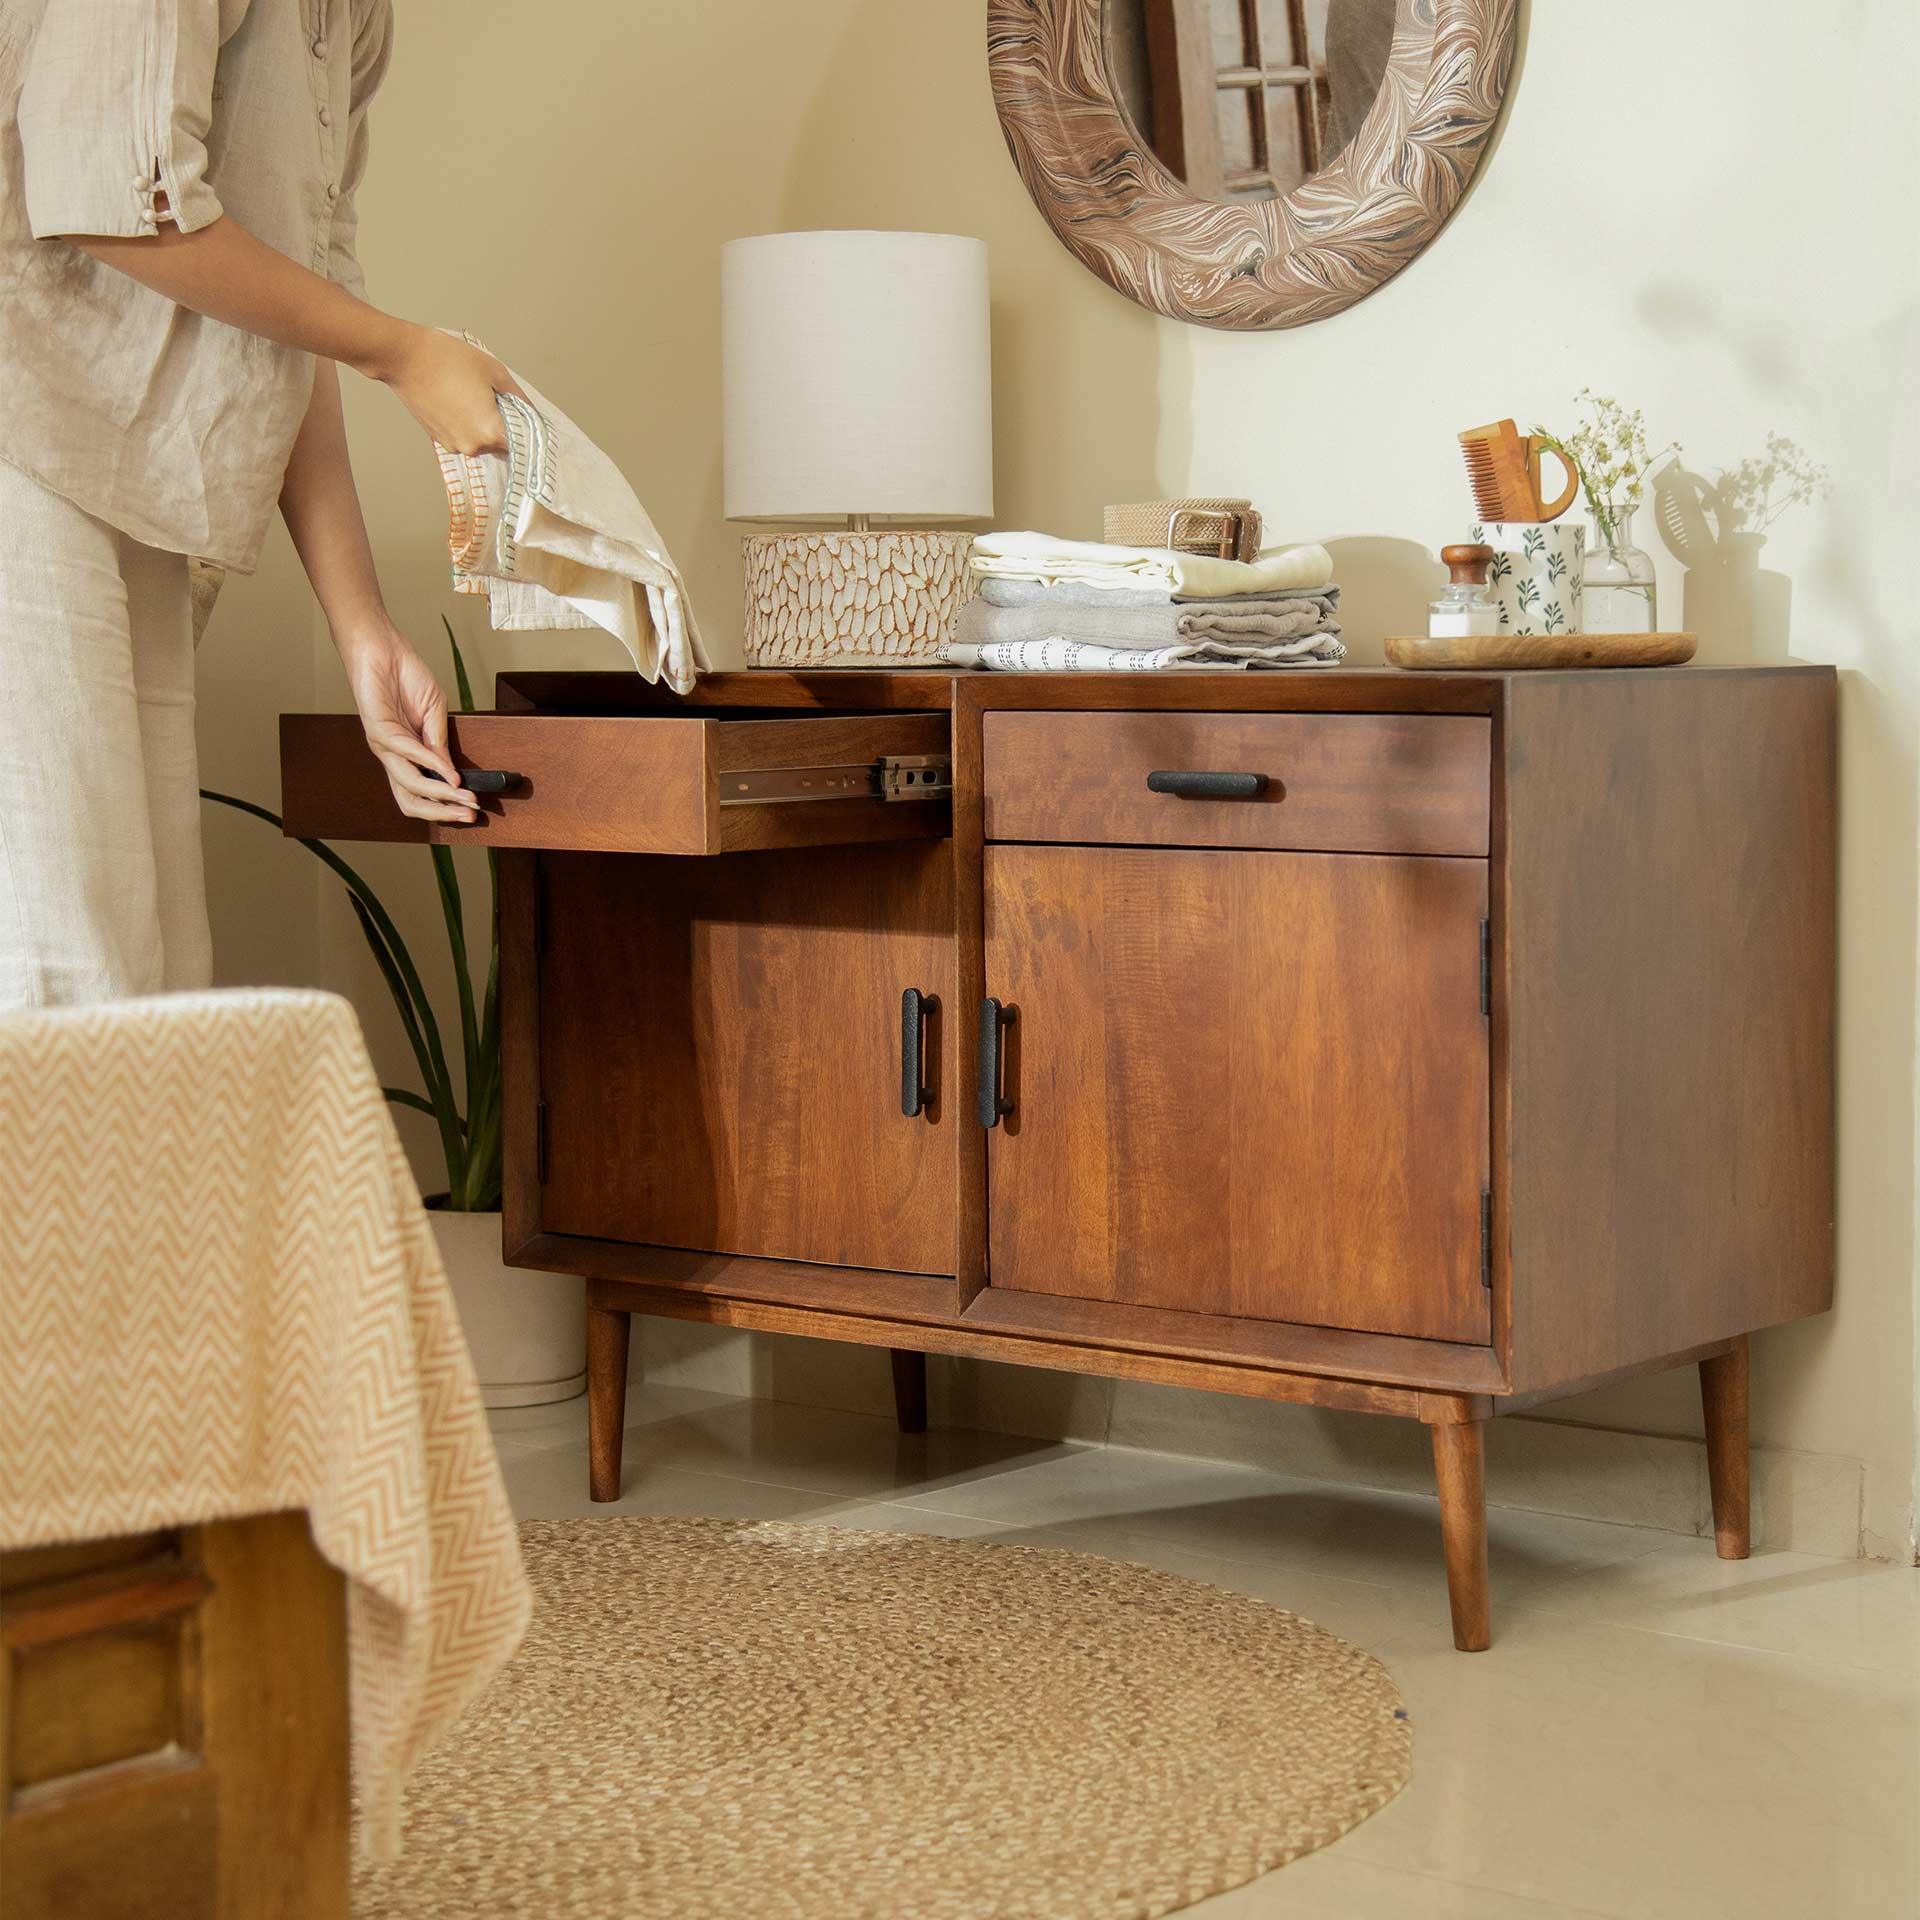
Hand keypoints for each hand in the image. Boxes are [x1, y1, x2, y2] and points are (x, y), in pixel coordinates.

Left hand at [341, 628, 481, 824]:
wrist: (383, 648)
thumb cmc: (406, 677)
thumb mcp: (434, 713)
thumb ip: (440, 744)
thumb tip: (452, 774)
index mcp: (407, 755)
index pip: (423, 794)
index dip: (447, 807)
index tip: (475, 809)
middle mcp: (393, 756)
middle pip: (412, 801)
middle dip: (443, 812)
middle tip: (471, 814)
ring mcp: (383, 746)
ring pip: (410, 784)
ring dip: (441, 794)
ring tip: (466, 796)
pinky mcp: (377, 729)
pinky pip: (406, 753)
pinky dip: (431, 763)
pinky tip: (448, 771)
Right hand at [374, 326, 518, 453]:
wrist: (405, 357)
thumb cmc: (447, 360)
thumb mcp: (495, 372)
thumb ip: (519, 397)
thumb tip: (531, 412)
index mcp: (490, 432)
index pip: (522, 444)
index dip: (526, 431)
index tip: (525, 419)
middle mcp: (473, 446)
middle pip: (501, 445)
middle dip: (503, 425)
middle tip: (495, 398)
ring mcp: (454, 446)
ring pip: (481, 441)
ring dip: (483, 425)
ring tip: (472, 396)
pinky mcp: (439, 441)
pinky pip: (463, 437)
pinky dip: (466, 424)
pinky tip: (458, 401)